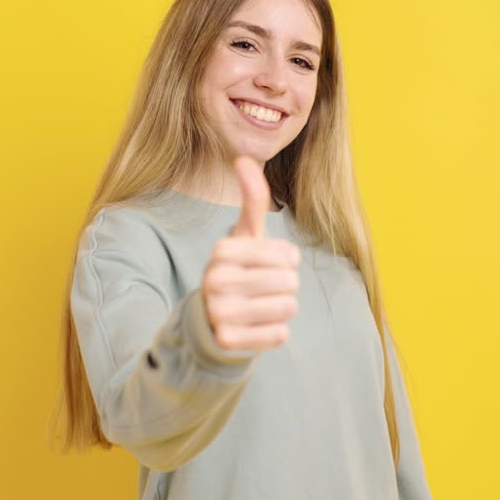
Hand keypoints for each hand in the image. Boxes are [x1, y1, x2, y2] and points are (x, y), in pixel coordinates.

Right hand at [201, 155, 300, 350]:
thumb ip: (252, 199)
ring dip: (282, 308)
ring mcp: (219, 312)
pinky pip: (279, 335)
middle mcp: (215, 280)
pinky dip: (275, 332)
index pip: (289, 255)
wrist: (210, 320)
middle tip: (262, 289)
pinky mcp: (228, 341)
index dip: (287, 261)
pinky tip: (256, 327)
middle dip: (285, 286)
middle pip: (290, 282)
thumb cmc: (237, 270)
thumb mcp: (244, 235)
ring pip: (287, 308)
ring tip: (260, 306)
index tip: (266, 264)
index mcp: (222, 250)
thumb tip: (244, 158)